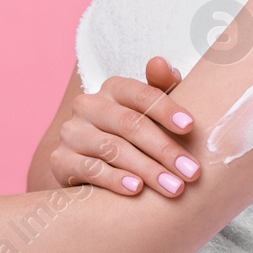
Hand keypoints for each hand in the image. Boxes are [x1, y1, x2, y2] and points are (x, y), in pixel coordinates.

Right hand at [50, 56, 200, 196]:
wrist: (92, 166)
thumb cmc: (134, 136)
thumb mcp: (150, 112)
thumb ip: (161, 87)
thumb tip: (159, 62)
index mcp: (113, 88)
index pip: (141, 94)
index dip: (167, 109)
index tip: (190, 127)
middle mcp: (88, 105)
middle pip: (130, 124)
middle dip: (165, 149)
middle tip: (192, 172)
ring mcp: (71, 132)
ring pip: (112, 149)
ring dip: (147, 169)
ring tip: (174, 187)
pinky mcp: (60, 160)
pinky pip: (90, 169)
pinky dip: (114, 179)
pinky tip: (137, 190)